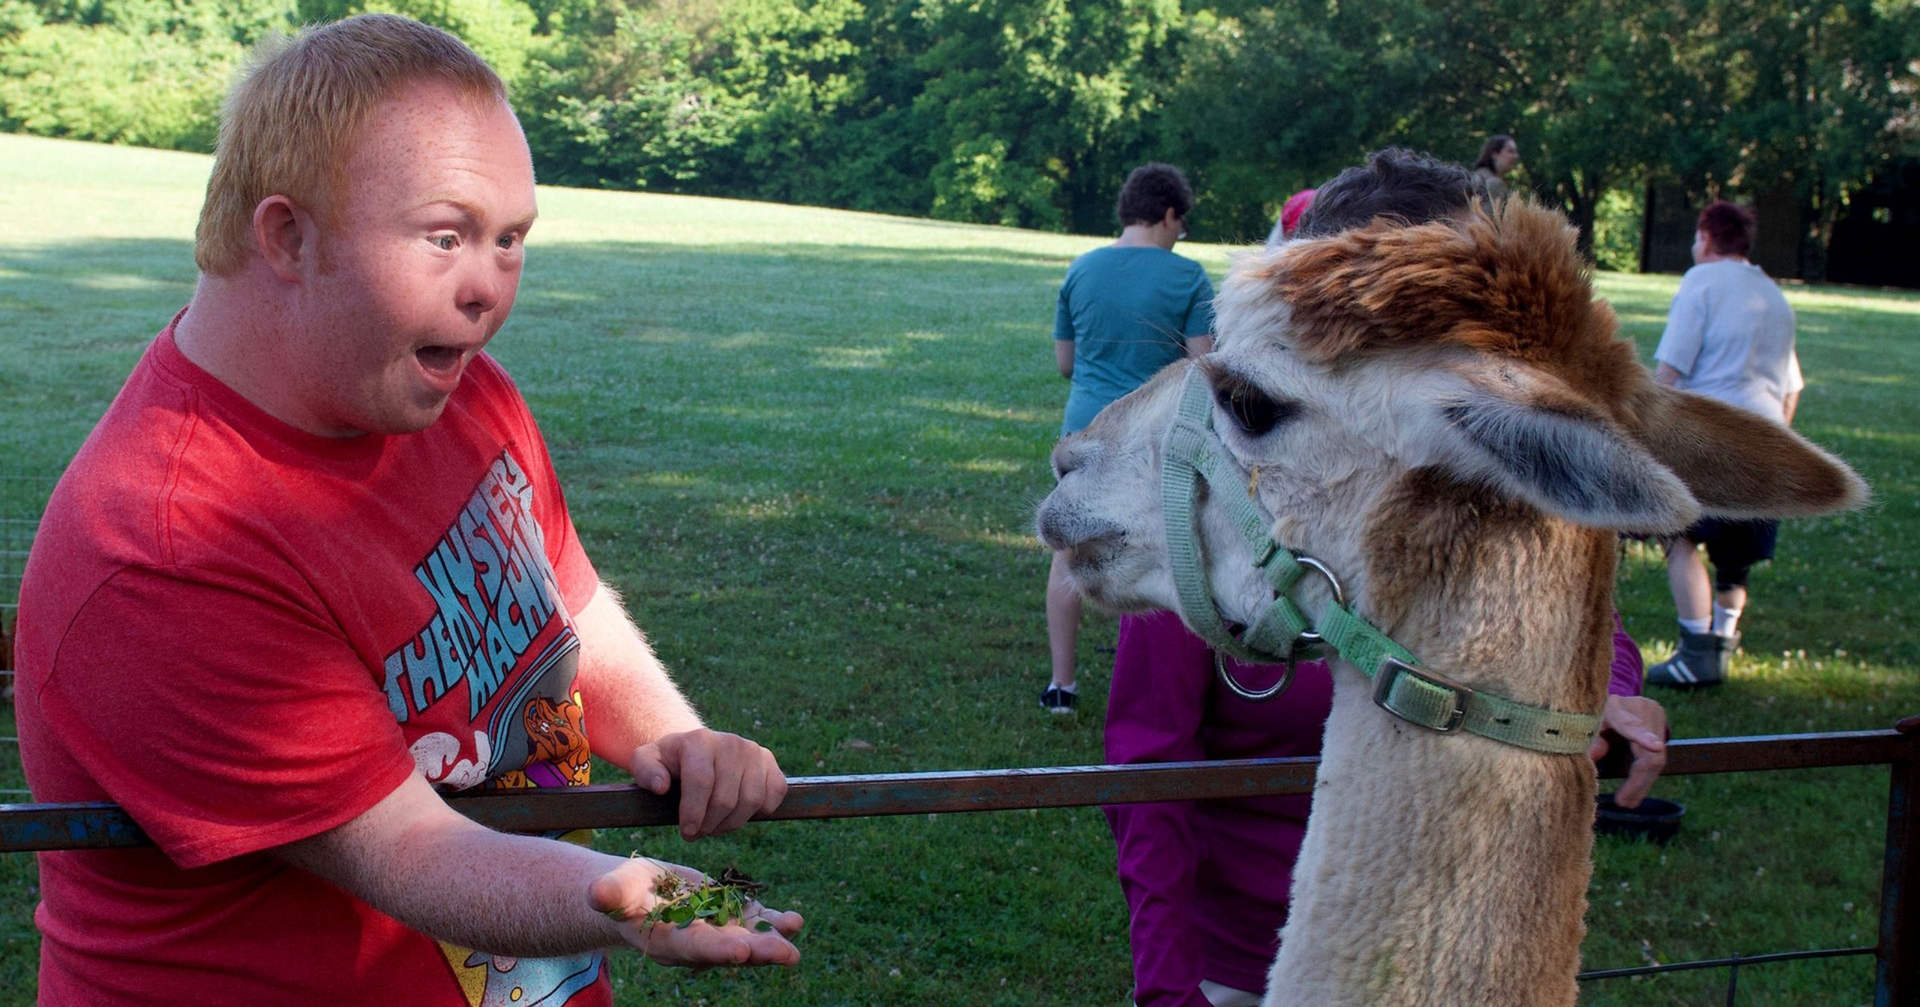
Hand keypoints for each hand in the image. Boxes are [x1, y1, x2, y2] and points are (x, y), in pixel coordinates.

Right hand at [589, 857, 802, 968]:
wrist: (639, 894)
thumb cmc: (621, 892)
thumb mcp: (613, 888)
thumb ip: (609, 893)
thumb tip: (596, 892)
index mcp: (668, 942)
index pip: (695, 948)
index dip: (717, 950)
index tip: (739, 950)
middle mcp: (697, 944)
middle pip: (730, 950)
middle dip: (759, 952)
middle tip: (787, 954)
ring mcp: (716, 932)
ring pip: (750, 938)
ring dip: (775, 939)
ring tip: (796, 931)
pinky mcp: (729, 916)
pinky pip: (755, 922)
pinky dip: (775, 922)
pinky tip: (795, 921)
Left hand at [630, 729, 787, 838]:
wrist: (698, 750)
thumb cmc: (670, 762)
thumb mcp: (647, 761)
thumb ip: (645, 770)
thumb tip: (660, 786)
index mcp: (699, 740)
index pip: (701, 782)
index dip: (693, 814)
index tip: (687, 832)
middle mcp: (731, 742)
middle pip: (726, 799)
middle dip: (710, 824)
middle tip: (699, 832)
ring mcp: (754, 751)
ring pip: (751, 801)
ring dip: (732, 823)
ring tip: (716, 825)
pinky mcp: (770, 762)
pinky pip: (774, 794)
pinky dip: (760, 810)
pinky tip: (739, 811)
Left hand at [1590, 695, 1668, 808]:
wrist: (1608, 695)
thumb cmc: (1590, 712)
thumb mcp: (1585, 725)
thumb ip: (1590, 740)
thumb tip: (1591, 759)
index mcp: (1616, 706)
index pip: (1629, 723)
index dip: (1643, 736)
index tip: (1656, 746)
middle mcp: (1641, 708)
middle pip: (1649, 750)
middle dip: (1638, 781)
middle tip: (1624, 802)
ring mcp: (1655, 714)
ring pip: (1657, 757)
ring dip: (1642, 783)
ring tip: (1628, 802)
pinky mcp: (1661, 722)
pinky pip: (1657, 756)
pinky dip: (1645, 775)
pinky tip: (1636, 792)